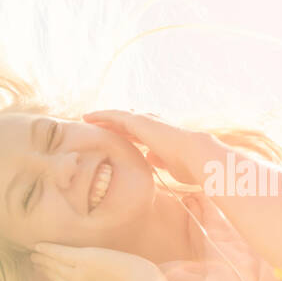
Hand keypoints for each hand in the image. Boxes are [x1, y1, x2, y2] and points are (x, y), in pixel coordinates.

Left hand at [82, 109, 213, 185]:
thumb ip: (159, 159)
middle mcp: (153, 125)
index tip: (116, 139)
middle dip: (113, 125)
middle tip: (98, 126)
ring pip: (118, 117)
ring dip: (103, 118)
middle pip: (127, 124)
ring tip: (88, 119)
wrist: (194, 155)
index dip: (126, 136)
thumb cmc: (188, 165)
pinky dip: (100, 115)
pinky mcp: (137, 120)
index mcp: (160, 136)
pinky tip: (87, 117)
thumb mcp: (170, 165)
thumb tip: (149, 157)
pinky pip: (113, 115)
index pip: (139, 135)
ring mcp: (145, 121)